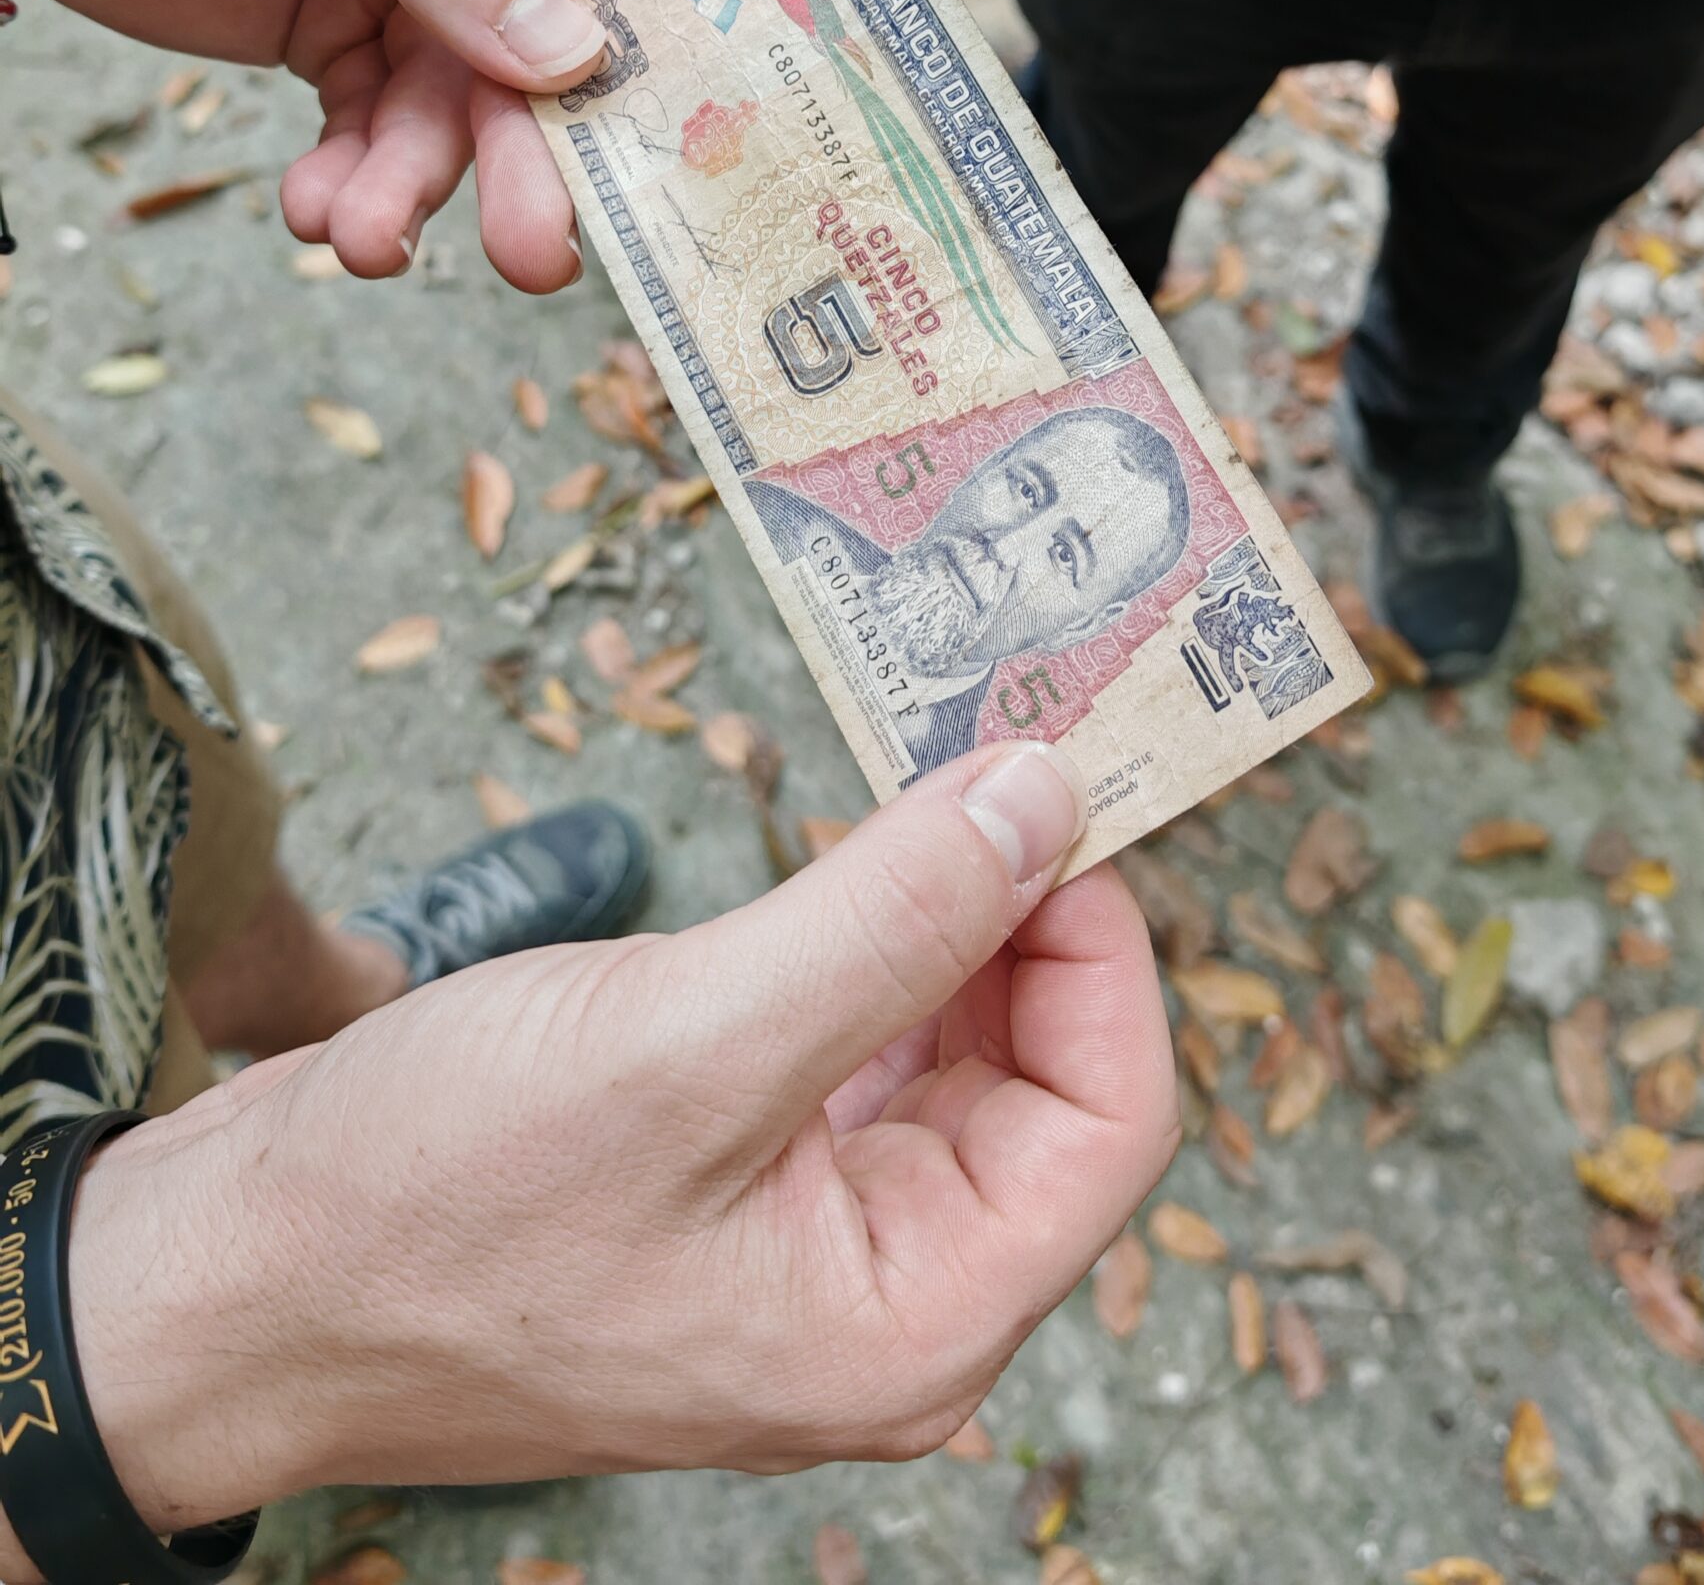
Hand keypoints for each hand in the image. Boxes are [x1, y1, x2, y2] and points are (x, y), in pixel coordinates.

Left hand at [0, 0, 664, 288]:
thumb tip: (571, 51)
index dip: (627, 30)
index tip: (629, 142)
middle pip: (548, 35)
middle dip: (528, 146)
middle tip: (533, 252)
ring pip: (463, 103)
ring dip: (420, 181)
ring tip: (360, 236)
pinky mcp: (344, 30)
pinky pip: (383, 127)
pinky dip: (359, 181)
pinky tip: (319, 209)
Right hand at [60, 746, 1175, 1531]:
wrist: (226, 1282)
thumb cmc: (423, 1209)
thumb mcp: (685, 1041)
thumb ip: (890, 922)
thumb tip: (1041, 801)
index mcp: (908, 1320)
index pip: (1109, 1120)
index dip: (1099, 942)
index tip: (1046, 791)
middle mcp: (882, 1299)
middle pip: (1044, 1082)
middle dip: (1024, 915)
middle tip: (984, 753)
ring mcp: (806, 1247)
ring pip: (951, 1058)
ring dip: (941, 920)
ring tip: (911, 793)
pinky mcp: (738, 1188)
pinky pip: (854, 1057)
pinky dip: (862, 952)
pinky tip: (830, 877)